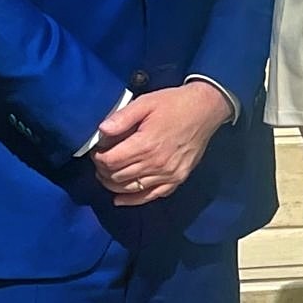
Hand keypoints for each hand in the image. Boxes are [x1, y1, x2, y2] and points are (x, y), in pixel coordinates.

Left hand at [93, 82, 229, 204]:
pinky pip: (150, 196)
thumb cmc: (174, 103)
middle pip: (117, 177)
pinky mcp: (177, 179)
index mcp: (145, 144)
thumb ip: (122, 117)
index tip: (96, 151)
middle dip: (103, 170)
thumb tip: (101, 131)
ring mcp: (167, 174)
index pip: (110, 161)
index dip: (98, 158)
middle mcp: (155, 164)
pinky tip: (120, 199)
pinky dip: (132, 200)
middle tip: (101, 161)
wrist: (206, 109)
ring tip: (107, 175)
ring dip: (113, 184)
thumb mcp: (146, 102)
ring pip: (130, 189)